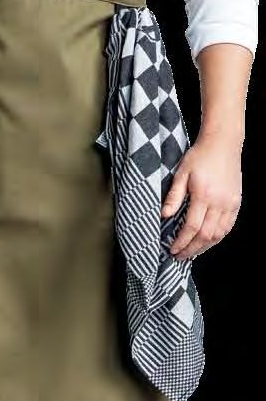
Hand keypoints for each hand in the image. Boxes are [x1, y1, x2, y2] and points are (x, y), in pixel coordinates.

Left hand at [161, 131, 242, 259]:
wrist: (223, 143)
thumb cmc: (200, 156)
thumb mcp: (181, 173)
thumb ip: (174, 196)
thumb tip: (164, 215)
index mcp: (203, 194)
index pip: (192, 227)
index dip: (181, 242)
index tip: (172, 249)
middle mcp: (219, 202)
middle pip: (206, 235)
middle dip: (191, 249)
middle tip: (180, 256)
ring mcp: (230, 203)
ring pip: (218, 234)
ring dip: (205, 246)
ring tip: (192, 252)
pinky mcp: (236, 202)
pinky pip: (228, 227)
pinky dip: (217, 237)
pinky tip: (208, 241)